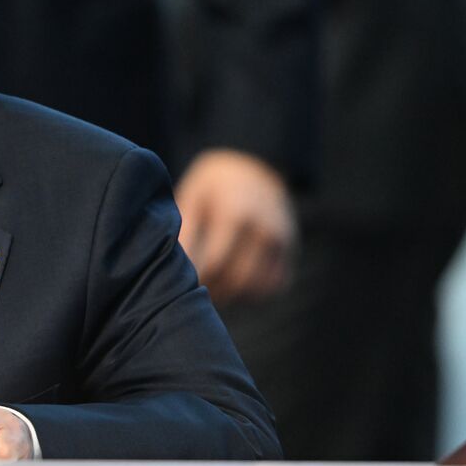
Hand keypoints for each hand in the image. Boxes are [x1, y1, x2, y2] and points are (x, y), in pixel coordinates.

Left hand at [174, 149, 296, 303]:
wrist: (254, 167)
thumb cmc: (212, 187)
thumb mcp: (193, 197)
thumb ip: (185, 231)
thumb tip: (174, 268)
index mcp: (235, 214)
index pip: (214, 262)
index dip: (196, 279)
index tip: (180, 283)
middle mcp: (264, 229)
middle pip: (236, 279)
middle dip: (213, 292)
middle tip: (194, 292)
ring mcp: (283, 241)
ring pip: (257, 288)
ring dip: (233, 298)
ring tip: (212, 292)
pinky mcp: (291, 251)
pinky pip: (274, 286)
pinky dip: (254, 295)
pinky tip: (234, 288)